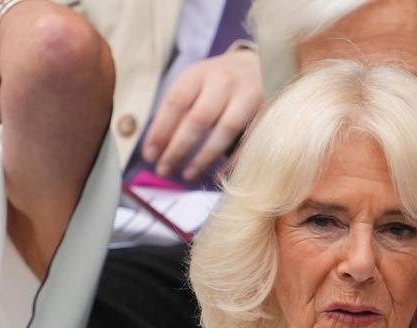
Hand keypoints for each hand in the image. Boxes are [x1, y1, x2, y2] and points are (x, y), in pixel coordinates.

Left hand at [142, 48, 263, 180]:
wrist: (260, 64)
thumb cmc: (218, 83)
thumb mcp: (196, 84)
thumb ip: (178, 109)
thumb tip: (154, 148)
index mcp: (199, 74)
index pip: (175, 102)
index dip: (160, 130)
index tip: (149, 155)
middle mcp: (223, 81)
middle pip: (198, 118)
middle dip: (178, 148)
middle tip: (164, 169)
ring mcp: (248, 94)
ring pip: (225, 129)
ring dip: (204, 156)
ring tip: (187, 174)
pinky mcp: (267, 109)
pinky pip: (249, 139)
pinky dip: (233, 160)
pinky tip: (217, 174)